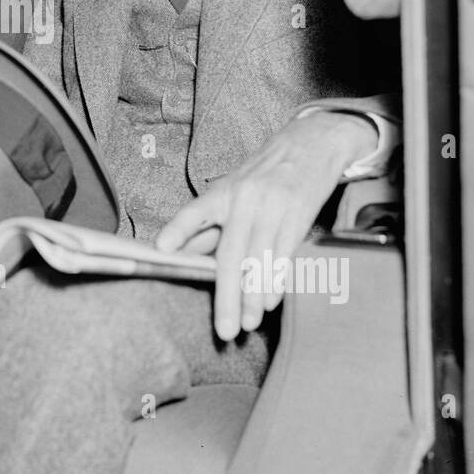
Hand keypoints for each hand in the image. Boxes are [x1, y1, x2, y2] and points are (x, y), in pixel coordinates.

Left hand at [155, 111, 375, 340]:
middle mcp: (245, 199)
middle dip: (226, 295)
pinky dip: (276, 281)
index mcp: (223, 192)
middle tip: (223, 329)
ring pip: (259, 260)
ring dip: (253, 297)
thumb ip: (209, 225)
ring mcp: (273, 206)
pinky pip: (285, 254)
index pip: (195, 212)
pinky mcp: (299, 214)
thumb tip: (179, 256)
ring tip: (247, 324)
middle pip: (231, 254)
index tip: (162, 248)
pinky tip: (269, 302)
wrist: (310, 143)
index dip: (178, 229)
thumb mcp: (232, 191)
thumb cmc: (263, 175)